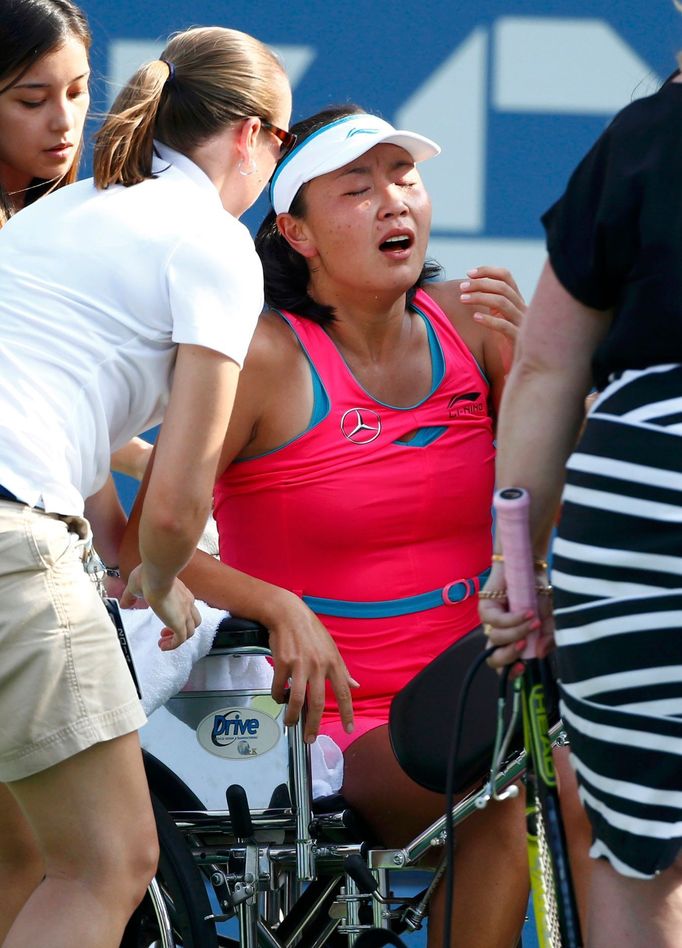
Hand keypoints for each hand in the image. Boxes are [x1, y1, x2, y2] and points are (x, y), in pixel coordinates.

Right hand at [120, 564, 200, 649]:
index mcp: (180, 593)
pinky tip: (162, 646)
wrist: (157, 574)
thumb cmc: (149, 575)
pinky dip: (173, 645)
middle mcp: (187, 603)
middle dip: (181, 629)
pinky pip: (180, 640)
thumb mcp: (136, 586)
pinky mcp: (179, 622)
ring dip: (177, 639)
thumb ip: (130, 596)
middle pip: (193, 621)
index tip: (165, 620)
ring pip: (189, 632)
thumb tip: (123, 604)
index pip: (187, 607)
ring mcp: (185, 613)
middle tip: (165, 632)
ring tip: (162, 641)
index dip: (178, 616)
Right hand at [263, 589, 358, 742]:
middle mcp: (318, 666)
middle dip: (313, 725)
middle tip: (309, 739)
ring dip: (292, 716)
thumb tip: (356, 686)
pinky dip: (278, 697)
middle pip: (318, 703)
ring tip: (290, 723)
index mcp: (333, 663)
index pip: (344, 692)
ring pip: (297, 700)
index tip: (349, 729)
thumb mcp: (331, 648)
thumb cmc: (311, 631)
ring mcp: (300, 665)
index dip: (347, 713)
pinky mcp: (283, 663)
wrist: (288, 614)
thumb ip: (343, 670)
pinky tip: (279, 698)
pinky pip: (279, 687)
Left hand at [460, 265, 525, 371]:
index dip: (488, 271)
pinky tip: (475, 318)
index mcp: (518, 300)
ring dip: (480, 297)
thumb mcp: (502, 318)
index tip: (469, 273)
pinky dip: (489, 319)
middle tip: (462, 287)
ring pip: (503, 302)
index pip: (506, 276)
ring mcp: (523, 323)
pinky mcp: (520, 339)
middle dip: (480, 283)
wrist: (528, 366)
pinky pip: (505, 326)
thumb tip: (472, 289)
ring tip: (463, 299)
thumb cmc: (509, 341)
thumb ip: (493, 304)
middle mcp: (523, 308)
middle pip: (503, 287)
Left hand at [479, 561, 554, 671]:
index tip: (525, 668)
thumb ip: (547, 638)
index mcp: (512, 641)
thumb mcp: (550, 619)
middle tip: (525, 646)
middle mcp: (499, 634)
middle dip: (509, 656)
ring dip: (517, 633)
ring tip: (534, 621)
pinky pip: (497, 620)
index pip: (505, 666)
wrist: (531, 566)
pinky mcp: (485, 606)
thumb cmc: (539, 594)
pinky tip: (528, 613)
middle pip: (493, 659)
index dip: (511, 673)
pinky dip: (514, 619)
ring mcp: (490, 621)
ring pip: (496, 638)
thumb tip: (540, 654)